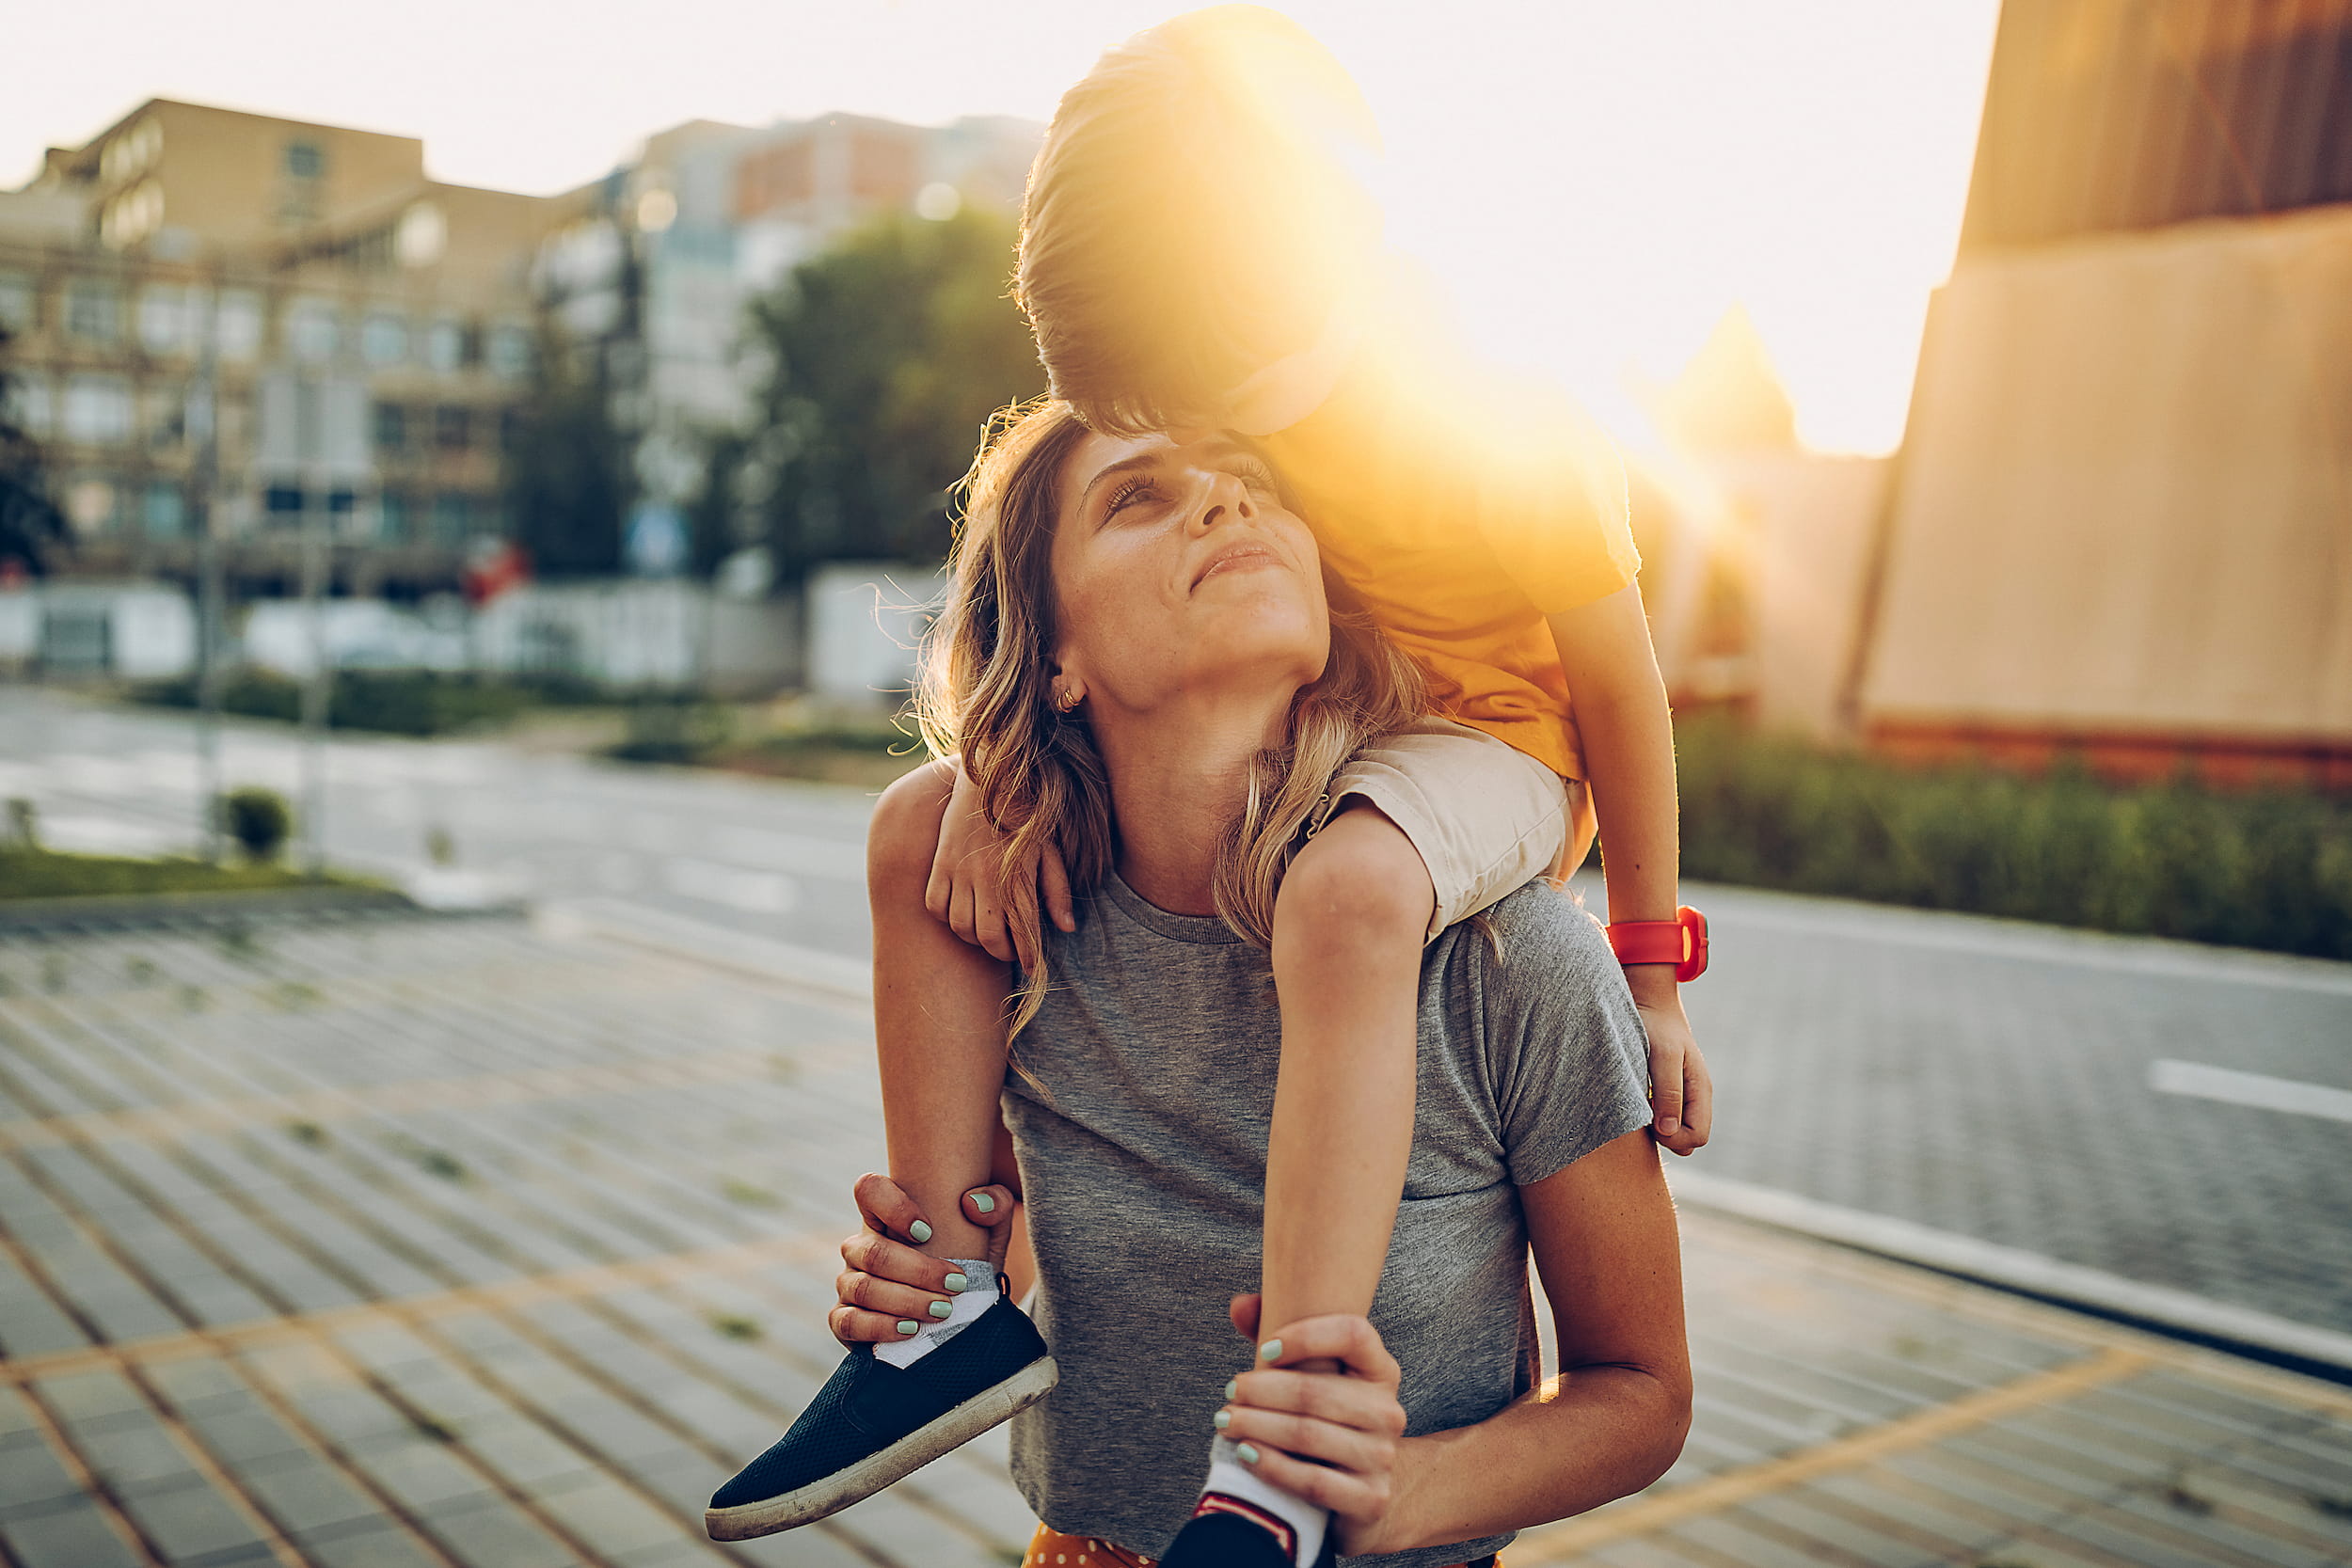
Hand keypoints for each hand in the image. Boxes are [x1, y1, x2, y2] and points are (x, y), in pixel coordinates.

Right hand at [830, 1173, 1018, 1345]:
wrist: (963, 1313)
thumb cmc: (969, 1263)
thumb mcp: (991, 1234)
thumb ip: (996, 1204)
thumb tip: (973, 1203)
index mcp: (885, 1216)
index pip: (869, 1190)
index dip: (893, 1207)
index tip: (928, 1231)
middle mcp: (860, 1247)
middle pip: (872, 1251)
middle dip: (918, 1271)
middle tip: (957, 1284)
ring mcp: (849, 1283)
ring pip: (863, 1288)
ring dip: (906, 1301)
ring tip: (942, 1310)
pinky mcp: (845, 1320)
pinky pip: (847, 1322)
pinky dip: (880, 1327)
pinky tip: (911, 1329)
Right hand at [923, 759, 1074, 969]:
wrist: (990, 776)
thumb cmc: (1027, 814)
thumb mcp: (1050, 848)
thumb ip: (1057, 888)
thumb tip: (1066, 928)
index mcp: (1016, 874)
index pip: (1023, 931)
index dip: (1028, 956)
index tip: (1032, 967)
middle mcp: (985, 877)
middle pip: (987, 937)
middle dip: (1002, 951)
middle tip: (1011, 950)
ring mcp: (958, 870)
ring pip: (960, 926)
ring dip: (975, 937)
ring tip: (990, 931)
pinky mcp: (940, 863)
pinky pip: (935, 906)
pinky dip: (947, 917)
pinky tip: (963, 911)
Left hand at [1220, 1294, 1411, 1553]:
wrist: (1361, 1493)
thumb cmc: (1326, 1422)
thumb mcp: (1311, 1378)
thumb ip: (1277, 1336)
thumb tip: (1240, 1305)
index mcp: (1381, 1371)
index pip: (1353, 1333)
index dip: (1306, 1336)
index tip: (1265, 1350)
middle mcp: (1389, 1411)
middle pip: (1316, 1391)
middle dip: (1261, 1391)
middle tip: (1229, 1392)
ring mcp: (1382, 1457)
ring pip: (1308, 1435)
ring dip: (1257, 1426)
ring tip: (1226, 1421)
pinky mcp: (1371, 1499)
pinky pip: (1312, 1481)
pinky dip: (1272, 1466)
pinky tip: (1246, 1454)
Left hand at [1624, 966, 1710, 1154]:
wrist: (1646, 1001)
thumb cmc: (1655, 1026)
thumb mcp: (1664, 1056)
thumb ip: (1669, 1092)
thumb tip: (1669, 1130)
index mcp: (1700, 1090)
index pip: (1698, 1137)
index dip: (1674, 1139)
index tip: (1650, 1122)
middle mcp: (1694, 1095)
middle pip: (1688, 1139)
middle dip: (1666, 1137)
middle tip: (1642, 1115)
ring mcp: (1680, 1094)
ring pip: (1674, 1131)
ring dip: (1656, 1128)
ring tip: (1637, 1105)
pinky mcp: (1664, 1090)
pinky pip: (1662, 1118)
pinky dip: (1648, 1117)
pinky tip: (1634, 1099)